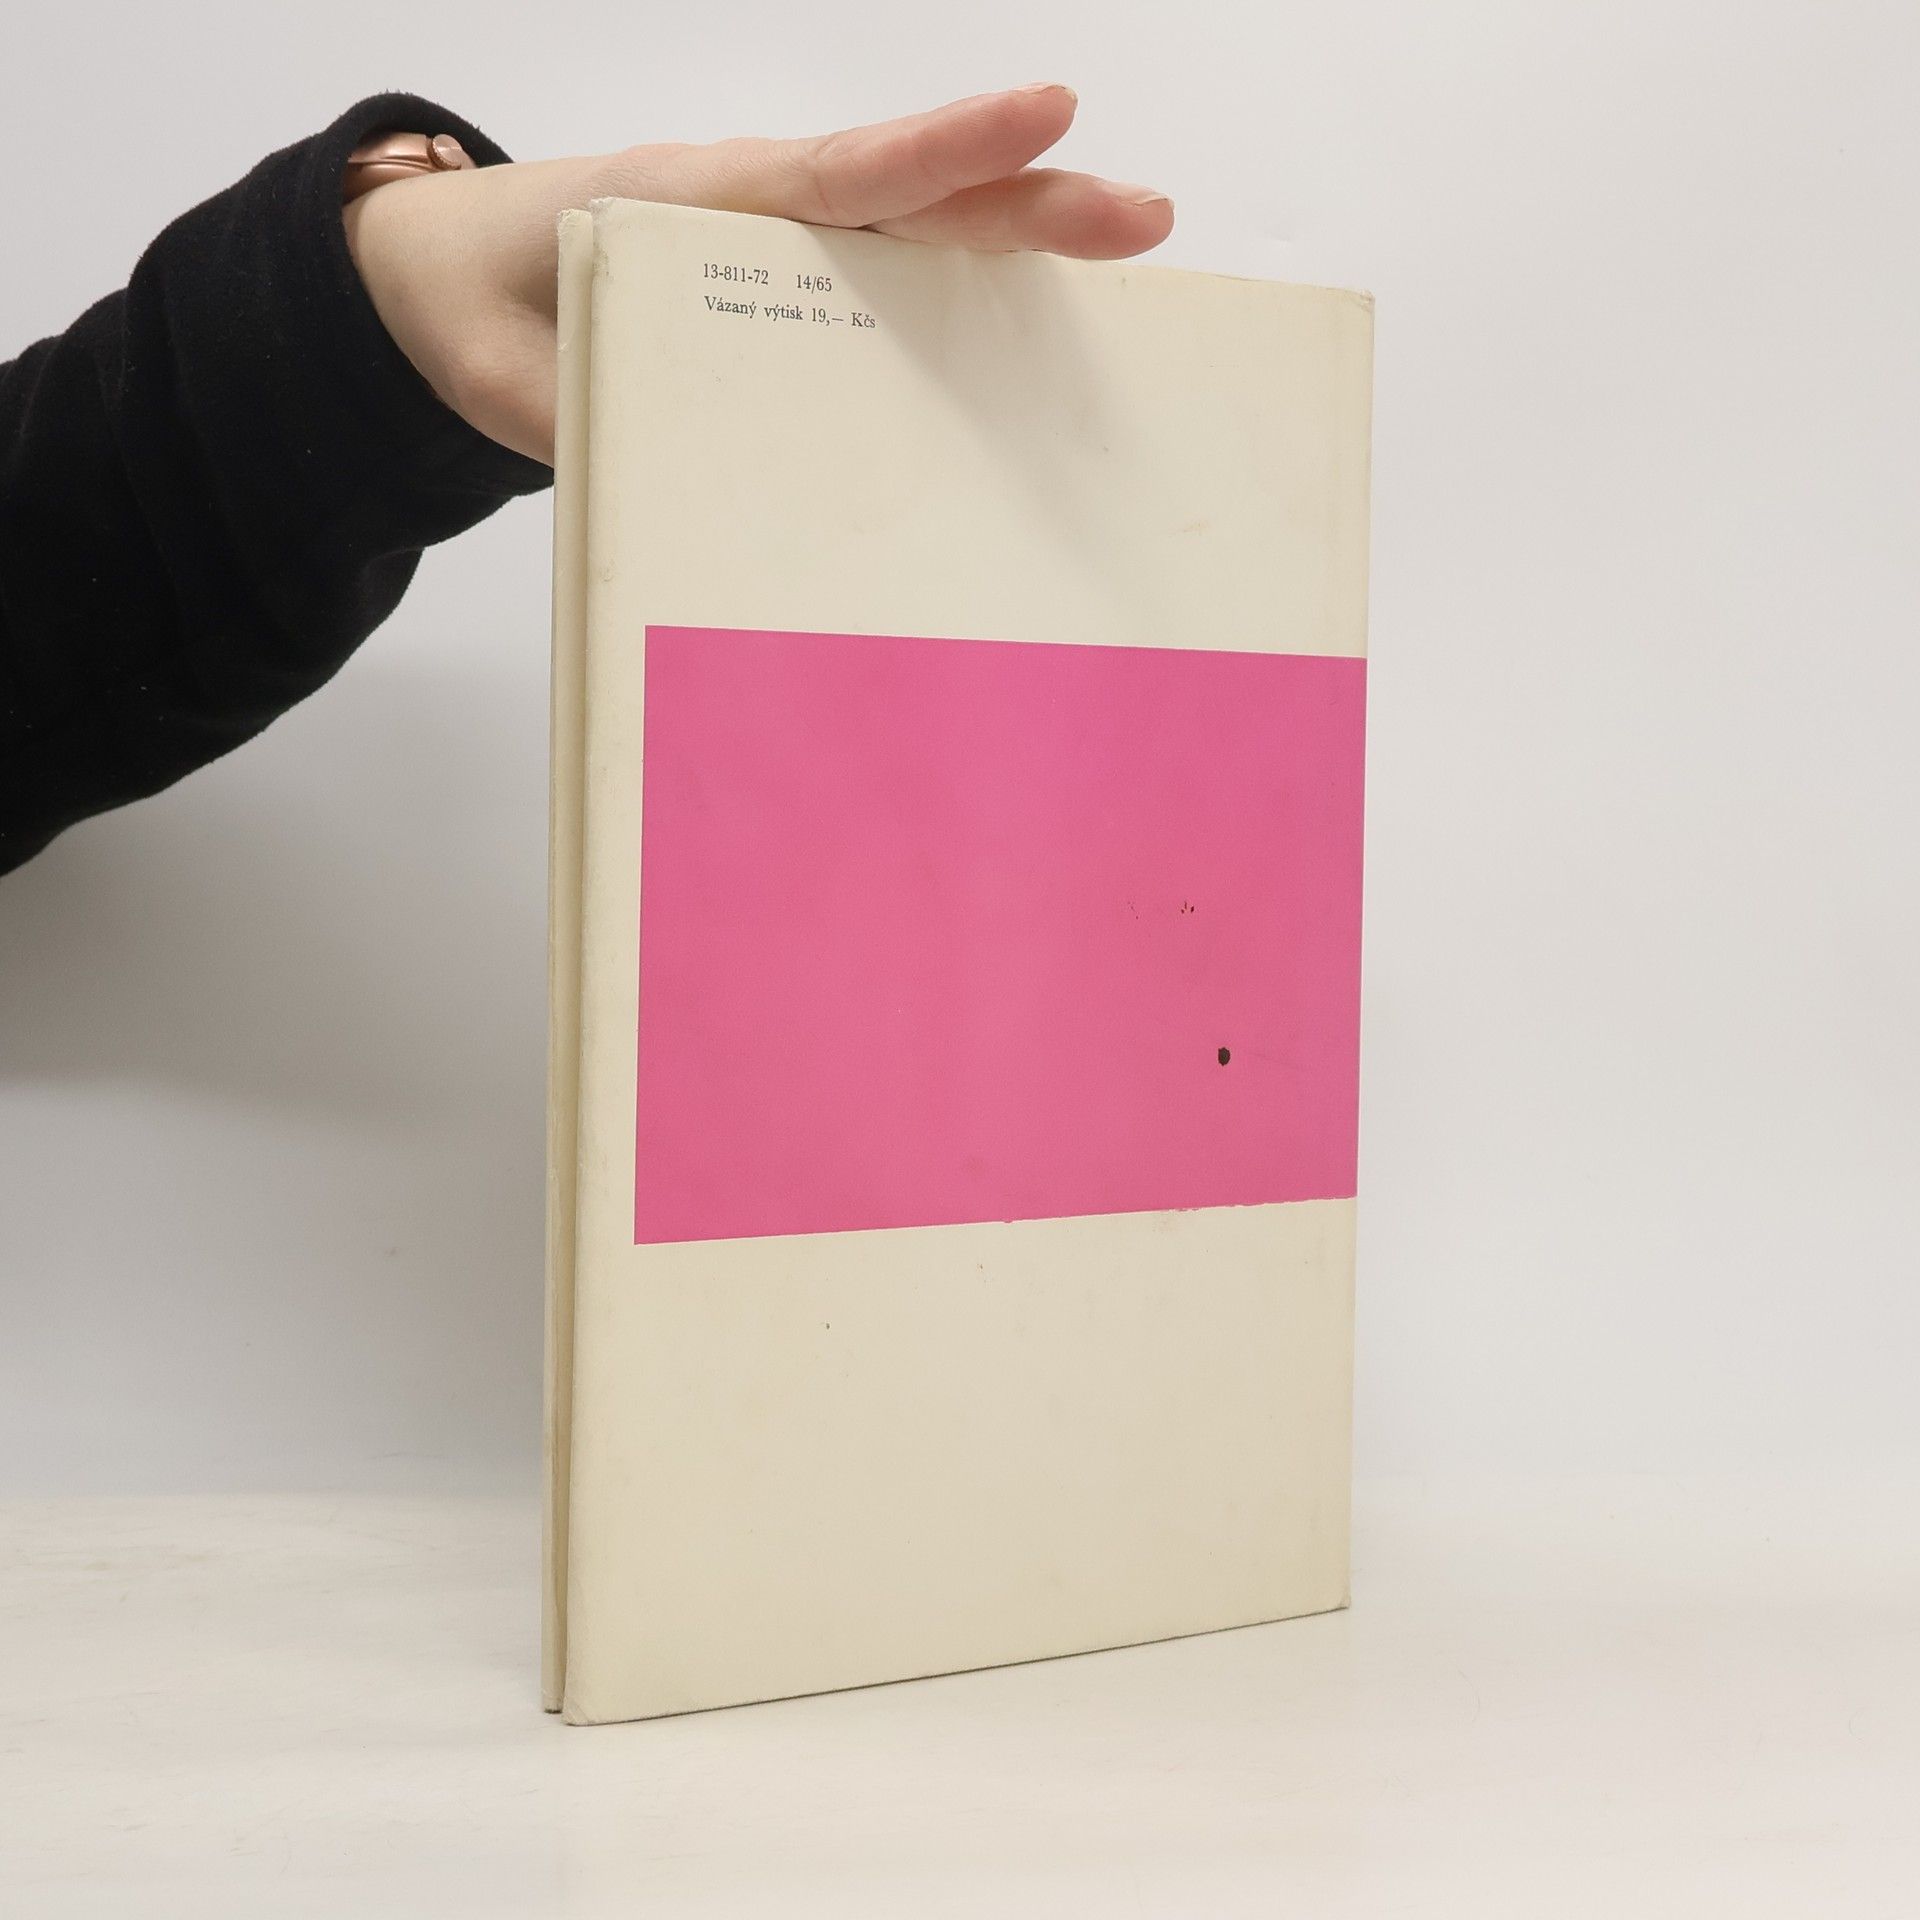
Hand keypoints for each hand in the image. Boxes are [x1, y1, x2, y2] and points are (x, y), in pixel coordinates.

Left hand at [343, 85, 1172, 464]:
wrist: (438, 283)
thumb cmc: (480, 304)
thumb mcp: (522, 377)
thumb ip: (602, 425)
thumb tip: (702, 498)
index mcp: (699, 205)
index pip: (842, 176)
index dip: (944, 153)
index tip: (1046, 119)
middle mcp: (761, 217)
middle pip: (916, 203)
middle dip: (1031, 205)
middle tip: (1147, 217)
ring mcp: (782, 254)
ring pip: (917, 242)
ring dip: (1018, 256)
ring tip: (1129, 265)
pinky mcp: (787, 299)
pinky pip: (886, 296)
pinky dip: (960, 307)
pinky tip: (1033, 345)